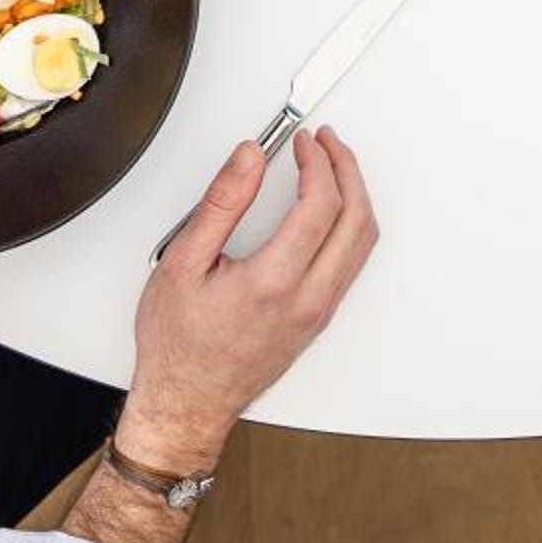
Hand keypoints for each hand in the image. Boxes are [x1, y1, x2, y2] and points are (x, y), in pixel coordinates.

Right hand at [118, 129, 378, 471]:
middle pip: (356, 218)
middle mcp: (307, 299)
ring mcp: (318, 311)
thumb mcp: (183, 262)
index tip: (303, 142)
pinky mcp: (318, 319)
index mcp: (275, 283)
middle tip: (327, 142)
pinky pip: (352, 262)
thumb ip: (221, 203)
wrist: (187, 401)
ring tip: (333, 165)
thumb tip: (249, 158)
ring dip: (355, 195)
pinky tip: (333, 207)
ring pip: (362, 242)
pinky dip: (351, 223)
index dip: (317, 161)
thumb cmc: (179, 344)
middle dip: (346, 169)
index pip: (321, 204)